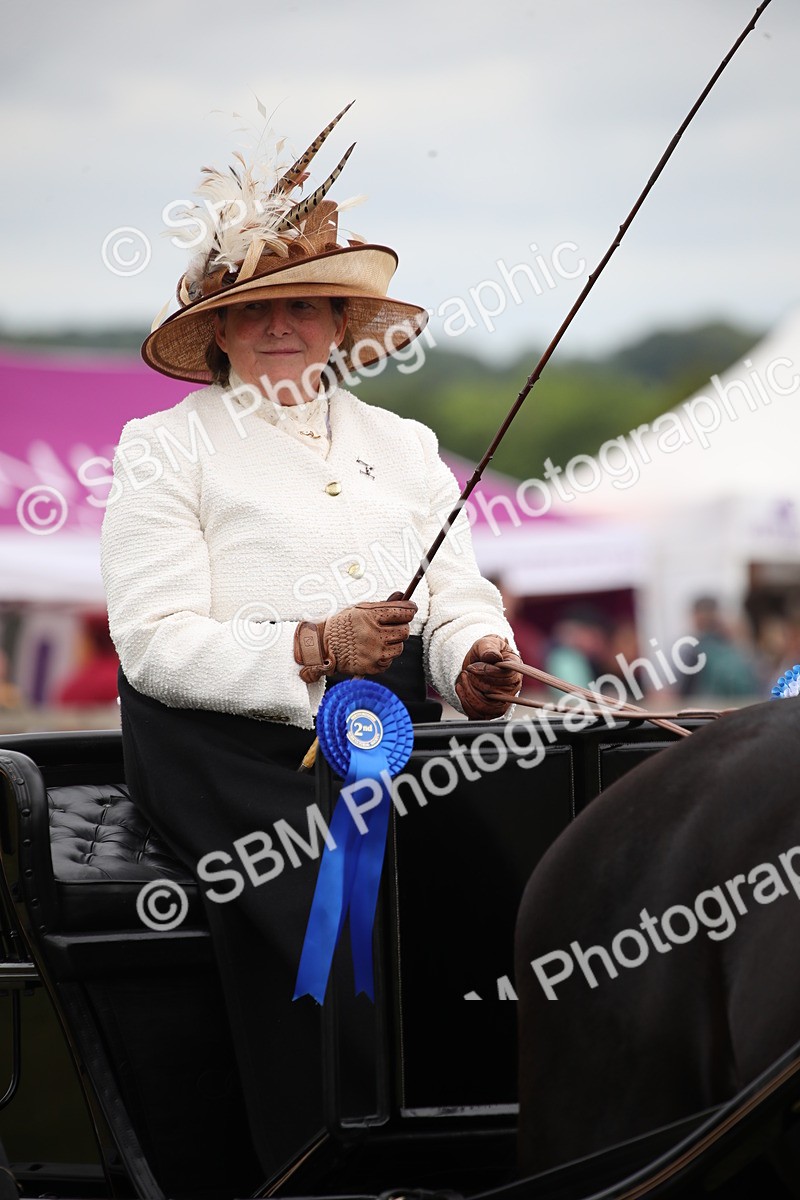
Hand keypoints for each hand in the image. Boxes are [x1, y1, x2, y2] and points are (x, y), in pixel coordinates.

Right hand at [294, 599, 416, 682]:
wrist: (323, 647)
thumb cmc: (342, 626)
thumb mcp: (360, 609)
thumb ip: (383, 604)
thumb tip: (401, 595)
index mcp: (370, 616)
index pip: (402, 612)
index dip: (410, 609)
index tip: (411, 609)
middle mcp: (374, 634)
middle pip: (405, 631)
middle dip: (401, 627)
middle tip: (392, 626)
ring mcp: (374, 652)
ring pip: (400, 647)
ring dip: (393, 643)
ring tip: (379, 640)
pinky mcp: (373, 666)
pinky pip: (389, 661)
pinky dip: (384, 657)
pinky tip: (373, 651)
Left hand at [455, 635, 522, 719]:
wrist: (475, 662)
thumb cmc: (484, 651)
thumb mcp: (485, 643)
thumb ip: (489, 648)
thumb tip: (493, 656)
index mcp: (515, 670)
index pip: (507, 677)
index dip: (487, 673)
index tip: (472, 667)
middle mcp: (512, 688)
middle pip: (495, 693)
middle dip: (476, 681)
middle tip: (467, 671)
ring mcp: (503, 702)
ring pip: (486, 707)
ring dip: (469, 693)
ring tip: (463, 679)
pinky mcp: (490, 711)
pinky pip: (479, 716)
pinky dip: (466, 704)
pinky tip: (461, 689)